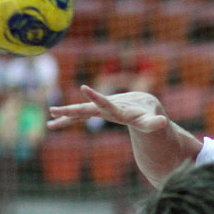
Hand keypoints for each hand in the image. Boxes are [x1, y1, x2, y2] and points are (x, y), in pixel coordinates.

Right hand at [47, 86, 167, 131]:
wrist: (143, 103)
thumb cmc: (148, 113)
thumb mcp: (151, 121)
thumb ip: (155, 123)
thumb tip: (163, 123)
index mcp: (117, 109)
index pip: (105, 104)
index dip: (96, 98)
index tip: (83, 88)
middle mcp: (105, 106)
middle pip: (86, 108)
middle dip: (71, 110)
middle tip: (55, 109)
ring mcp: (99, 109)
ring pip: (80, 112)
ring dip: (65, 116)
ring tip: (50, 119)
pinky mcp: (96, 112)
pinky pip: (79, 117)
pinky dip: (68, 121)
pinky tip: (53, 124)